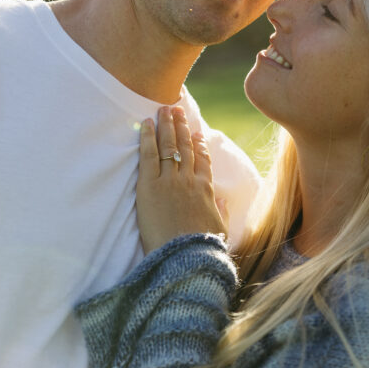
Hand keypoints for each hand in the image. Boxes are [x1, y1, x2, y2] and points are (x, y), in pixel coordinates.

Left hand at [136, 106, 227, 254]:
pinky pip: (149, 155)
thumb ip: (221, 212)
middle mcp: (188, 180)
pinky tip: (146, 123)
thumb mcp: (218, 231)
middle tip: (177, 109)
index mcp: (205, 190)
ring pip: (169, 146)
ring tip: (163, 108)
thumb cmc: (200, 250)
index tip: (197, 132)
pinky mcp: (149, 186)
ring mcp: (169, 181)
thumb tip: (222, 201)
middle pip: (185, 147)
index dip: (200, 144)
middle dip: (181, 126)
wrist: (183, 259)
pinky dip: (148, 137)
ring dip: (166, 125)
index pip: (203, 161)